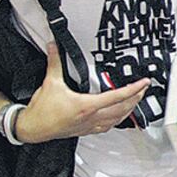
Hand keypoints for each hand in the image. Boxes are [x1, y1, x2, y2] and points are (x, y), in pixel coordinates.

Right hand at [15, 43, 148, 143]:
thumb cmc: (42, 111)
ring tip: (135, 101)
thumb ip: (54, 62)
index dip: (133, 89)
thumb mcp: (50, 83)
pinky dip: (117, 121)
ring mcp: (89, 125)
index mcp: (87, 105)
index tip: (143, 83)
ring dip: (129, 110)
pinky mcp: (86, 130)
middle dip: (136, 98)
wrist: (33, 128)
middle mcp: (92, 117)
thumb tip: (54, 46)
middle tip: (143, 90)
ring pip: (117, 120)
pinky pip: (107, 127)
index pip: (117, 96)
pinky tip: (118, 117)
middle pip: (123, 109)